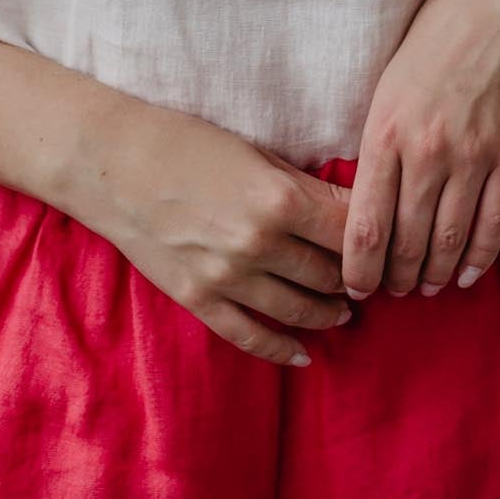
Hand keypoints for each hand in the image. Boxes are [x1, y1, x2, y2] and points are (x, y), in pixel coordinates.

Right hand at [71, 98, 356, 370]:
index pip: (351, 232)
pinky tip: (305, 355)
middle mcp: (259, 244)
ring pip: (300, 310)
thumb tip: (352, 208)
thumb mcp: (255, 152)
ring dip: (328, 313)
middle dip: (353, 277)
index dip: (375, 239)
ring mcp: (228, 278)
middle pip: (330, 274)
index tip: (386, 244)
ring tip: (343, 310)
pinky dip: (283, 350)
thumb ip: (303, 186)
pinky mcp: (200, 300)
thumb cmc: (186, 143)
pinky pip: (250, 337)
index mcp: (279, 199)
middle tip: (369, 280)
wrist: (113, 164)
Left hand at [342, 0, 499, 301]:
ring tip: (427, 286)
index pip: (364, 228)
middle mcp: (426, 150)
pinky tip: (465, 273)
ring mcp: (472, 155)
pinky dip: (477, 258)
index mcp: (384, 134)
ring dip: (435, 275)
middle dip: (398, 279)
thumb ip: (374, 150)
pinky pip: (493, 224)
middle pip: (407, 244)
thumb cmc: (430, 50)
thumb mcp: (384, 92)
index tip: (357, 288)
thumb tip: (360, 214)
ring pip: (449, 242)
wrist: (496, 10)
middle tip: (395, 291)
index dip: (359, 271)